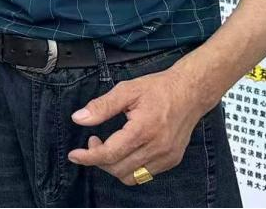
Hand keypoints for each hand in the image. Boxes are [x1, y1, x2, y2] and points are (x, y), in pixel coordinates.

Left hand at [67, 68, 212, 184]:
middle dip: (99, 160)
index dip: (88, 157)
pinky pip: (145, 174)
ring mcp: (167, 156)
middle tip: (93, 141)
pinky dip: (130, 167)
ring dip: (113, 167)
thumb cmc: (159, 88)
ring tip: (108, 147)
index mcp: (144, 129)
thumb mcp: (127, 90)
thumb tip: (79, 118)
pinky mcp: (172, 160)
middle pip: (118, 168)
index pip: (110, 154)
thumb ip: (101, 106)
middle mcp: (157, 147)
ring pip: (131, 176)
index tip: (74, 155)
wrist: (191, 92)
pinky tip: (126, 150)